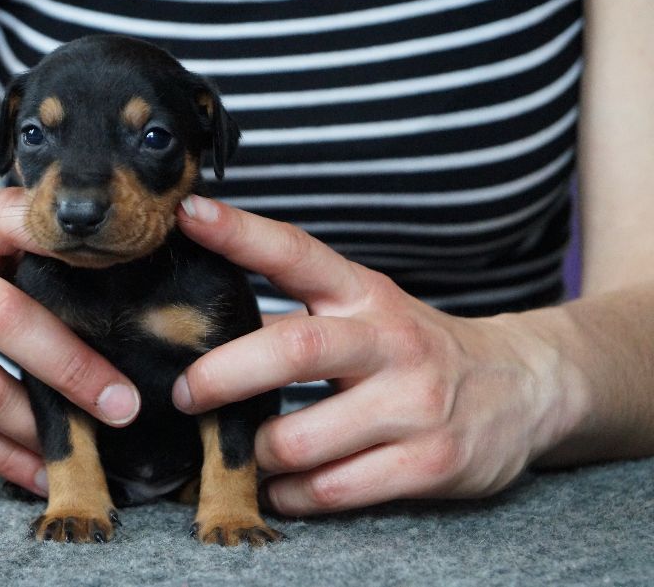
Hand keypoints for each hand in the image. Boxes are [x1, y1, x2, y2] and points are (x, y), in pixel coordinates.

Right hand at [0, 188, 139, 494]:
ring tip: (85, 448)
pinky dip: (0, 457)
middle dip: (72, 369)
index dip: (56, 235)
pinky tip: (37, 470)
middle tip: (123, 406)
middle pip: (5, 320)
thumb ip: (22, 255)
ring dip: (38, 429)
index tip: (115, 254)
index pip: (11, 217)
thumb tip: (115, 301)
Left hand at [173, 195, 585, 514]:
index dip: (241, 233)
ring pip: (301, 438)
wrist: (526, 387)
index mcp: (365, 294)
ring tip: (237, 451)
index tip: (188, 214)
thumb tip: (204, 324)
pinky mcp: (430, 463)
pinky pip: (333, 489)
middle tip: (183, 393)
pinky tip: (279, 488)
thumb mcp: (369, 309)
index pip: (297, 253)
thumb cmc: (415, 347)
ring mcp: (414, 405)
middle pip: (293, 349)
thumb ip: (301, 311)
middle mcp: (390, 342)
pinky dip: (290, 494)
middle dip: (223, 374)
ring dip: (252, 452)